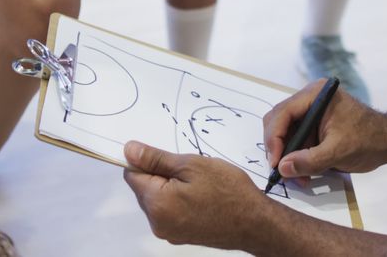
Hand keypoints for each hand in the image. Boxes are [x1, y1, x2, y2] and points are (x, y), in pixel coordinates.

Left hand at [123, 141, 272, 249]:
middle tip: (189, 170)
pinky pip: (170, 211)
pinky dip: (179, 200)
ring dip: (171, 187)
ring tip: (198, 184)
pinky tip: (200, 196)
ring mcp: (168, 232)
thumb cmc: (229, 192)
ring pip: (158, 199)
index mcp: (157, 204)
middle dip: (161, 174)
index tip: (164, 155)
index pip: (132, 174)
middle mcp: (158, 223)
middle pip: (144, 188)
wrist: (256, 223)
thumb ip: (156, 159)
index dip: (145, 160)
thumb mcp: (191, 165)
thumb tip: (130, 150)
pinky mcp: (180, 235)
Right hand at [263, 80, 386, 176]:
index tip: (276, 163)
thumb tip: (283, 168)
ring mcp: (310, 111)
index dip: (275, 139)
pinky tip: (304, 172)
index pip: (283, 113)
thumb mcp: (338, 152)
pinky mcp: (313, 124)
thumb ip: (310, 160)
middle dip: (279, 148)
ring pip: (285, 132)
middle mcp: (309, 98)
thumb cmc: (369, 140)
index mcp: (315, 94)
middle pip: (279, 121)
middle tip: (282, 171)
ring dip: (288, 156)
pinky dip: (297, 156)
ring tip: (298, 177)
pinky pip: (296, 139)